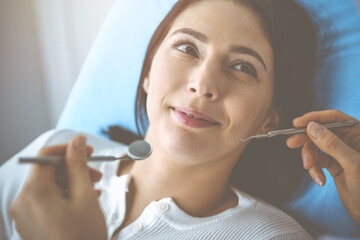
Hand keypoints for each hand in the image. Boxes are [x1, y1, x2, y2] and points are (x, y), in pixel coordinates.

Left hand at [10, 135, 107, 239]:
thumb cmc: (82, 237)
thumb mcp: (84, 196)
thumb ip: (79, 165)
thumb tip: (77, 140)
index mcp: (34, 192)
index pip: (46, 156)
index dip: (69, 149)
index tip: (87, 150)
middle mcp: (23, 202)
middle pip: (47, 171)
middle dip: (73, 168)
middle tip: (96, 173)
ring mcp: (24, 215)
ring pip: (48, 186)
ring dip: (71, 182)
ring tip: (93, 188)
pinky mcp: (30, 224)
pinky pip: (45, 200)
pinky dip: (64, 195)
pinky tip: (83, 200)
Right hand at [286, 109, 359, 225]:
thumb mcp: (352, 163)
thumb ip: (332, 144)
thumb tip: (312, 127)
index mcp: (359, 134)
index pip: (335, 118)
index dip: (315, 118)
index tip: (297, 123)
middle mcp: (349, 141)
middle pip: (321, 132)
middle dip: (307, 140)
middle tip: (291, 143)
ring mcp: (341, 153)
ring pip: (317, 147)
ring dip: (310, 158)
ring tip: (309, 169)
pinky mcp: (335, 165)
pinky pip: (318, 161)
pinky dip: (315, 170)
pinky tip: (319, 180)